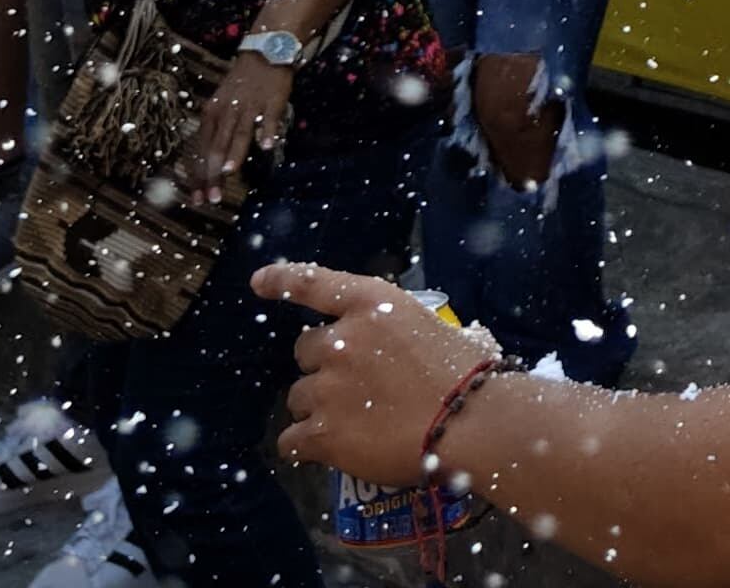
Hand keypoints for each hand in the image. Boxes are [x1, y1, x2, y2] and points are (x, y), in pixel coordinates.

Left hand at [190, 51, 296, 199]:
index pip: (201, 149)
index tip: (197, 199)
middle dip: (212, 174)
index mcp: (211, 113)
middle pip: (216, 146)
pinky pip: (267, 119)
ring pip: (238, 132)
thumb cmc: (242, 84)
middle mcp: (226, 111)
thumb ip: (216, 132)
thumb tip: (208, 164)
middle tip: (212, 198)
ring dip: (233, 153)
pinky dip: (266, 132)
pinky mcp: (271, 101)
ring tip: (228, 172)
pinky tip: (265, 146)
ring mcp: (249, 106)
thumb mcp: (221, 104)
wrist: (265, 51)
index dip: (198, 176)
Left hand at [263, 265, 501, 485]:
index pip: (315, 283)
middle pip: (304, 351)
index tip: (258, 281)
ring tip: (353, 425)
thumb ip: (392, 331)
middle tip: (353, 389)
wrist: (471, 423)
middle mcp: (343, 339)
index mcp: (372, 305)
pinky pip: (291, 441)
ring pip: (298, 398)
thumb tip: (380, 350)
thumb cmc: (465, 375)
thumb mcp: (430, 328)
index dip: (283, 280)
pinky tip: (328, 450)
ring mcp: (329, 386)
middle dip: (322, 367)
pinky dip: (304, 447)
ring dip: (317, 409)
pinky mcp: (323, 432)